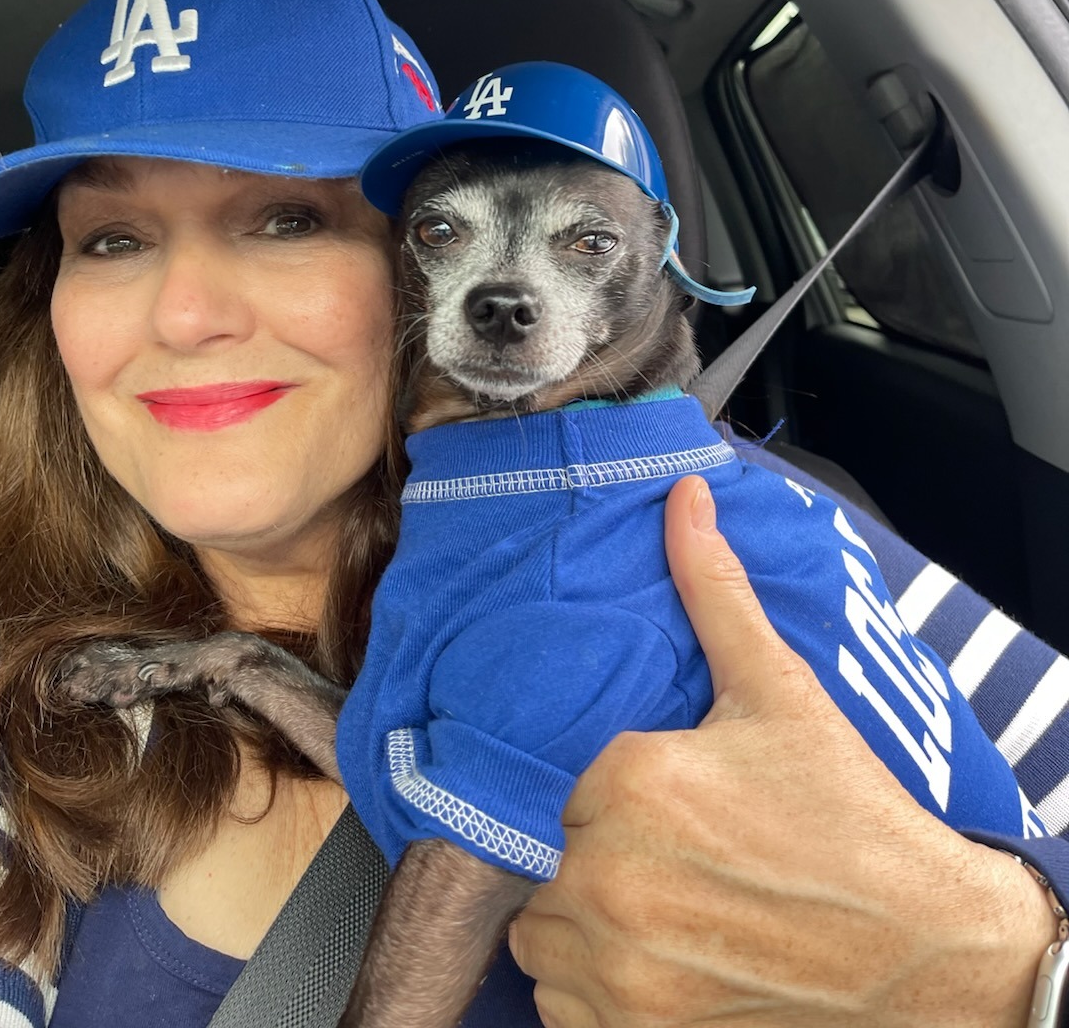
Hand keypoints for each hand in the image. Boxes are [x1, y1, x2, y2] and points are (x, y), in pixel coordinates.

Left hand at [509, 475, 1058, 1027]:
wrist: (927, 954)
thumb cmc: (850, 819)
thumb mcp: (780, 692)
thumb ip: (714, 592)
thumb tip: (683, 497)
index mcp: (626, 782)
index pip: (568, 783)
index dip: (621, 797)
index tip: (680, 807)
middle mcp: (605, 881)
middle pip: (551, 860)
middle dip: (604, 858)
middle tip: (686, 861)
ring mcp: (617, 974)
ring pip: (546, 936)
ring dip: (591, 927)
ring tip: (676, 913)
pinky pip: (563, 1010)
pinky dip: (597, 996)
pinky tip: (669, 968)